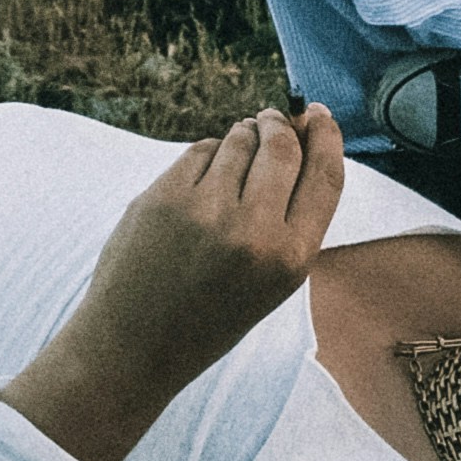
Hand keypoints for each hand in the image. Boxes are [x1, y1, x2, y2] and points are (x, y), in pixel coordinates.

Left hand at [0, 108, 346, 460]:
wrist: (134, 346)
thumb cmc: (209, 315)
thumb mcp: (271, 282)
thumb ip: (291, 218)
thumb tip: (304, 138)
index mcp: (289, 259)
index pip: (325, 175)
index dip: (327, 137)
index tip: (319, 114)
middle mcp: (252, 232)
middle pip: (282, 145)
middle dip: (279, 125)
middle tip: (271, 120)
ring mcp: (205, 210)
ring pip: (238, 139)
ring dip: (242, 137)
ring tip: (231, 165)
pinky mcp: (164, 196)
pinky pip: (199, 150)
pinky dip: (206, 155)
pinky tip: (198, 184)